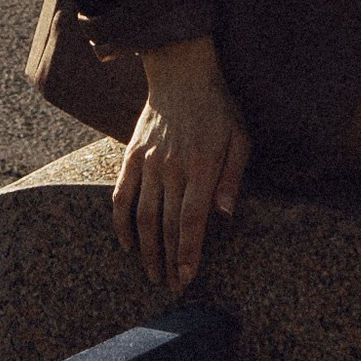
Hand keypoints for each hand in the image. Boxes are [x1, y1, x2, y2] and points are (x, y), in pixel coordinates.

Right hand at [113, 38, 250, 293]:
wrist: (181, 73)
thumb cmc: (218, 108)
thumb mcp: (240, 138)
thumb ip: (233, 177)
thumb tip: (226, 214)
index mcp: (202, 167)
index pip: (191, 220)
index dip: (188, 252)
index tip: (187, 278)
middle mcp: (172, 168)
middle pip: (167, 225)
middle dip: (169, 261)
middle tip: (171, 287)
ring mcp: (149, 163)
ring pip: (143, 216)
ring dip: (147, 250)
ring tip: (152, 273)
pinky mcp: (132, 156)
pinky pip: (122, 195)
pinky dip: (121, 222)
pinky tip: (126, 244)